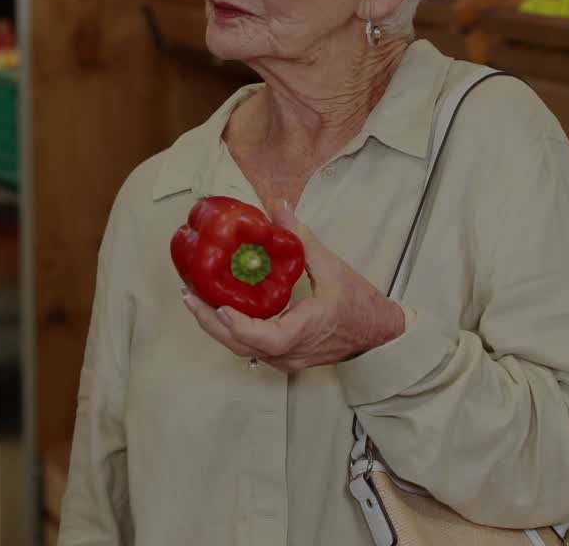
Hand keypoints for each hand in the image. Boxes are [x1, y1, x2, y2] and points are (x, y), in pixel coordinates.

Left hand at [183, 200, 405, 372]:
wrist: (380, 336)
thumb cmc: (360, 305)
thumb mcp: (332, 267)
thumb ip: (302, 239)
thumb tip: (278, 208)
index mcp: (304, 332)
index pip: (264, 338)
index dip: (238, 324)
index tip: (218, 304)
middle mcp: (289, 353)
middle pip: (240, 345)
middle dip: (209, 321)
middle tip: (188, 295)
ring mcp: (285, 360)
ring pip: (241, 349)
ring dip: (216, 326)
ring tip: (194, 299)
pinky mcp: (283, 357)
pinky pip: (249, 347)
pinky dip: (230, 330)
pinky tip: (216, 309)